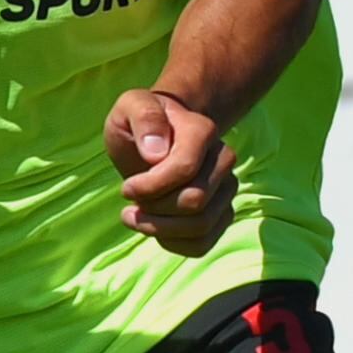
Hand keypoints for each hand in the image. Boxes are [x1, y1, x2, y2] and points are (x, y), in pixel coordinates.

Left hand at [104, 88, 240, 256]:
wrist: (159, 137)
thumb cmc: (142, 123)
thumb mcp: (131, 107)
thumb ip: (143, 117)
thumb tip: (156, 152)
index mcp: (202, 131)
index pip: (184, 170)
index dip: (150, 186)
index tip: (126, 187)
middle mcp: (223, 160)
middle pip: (195, 202)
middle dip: (155, 208)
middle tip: (130, 199)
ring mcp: (226, 188)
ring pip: (202, 226)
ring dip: (161, 229)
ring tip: (136, 217)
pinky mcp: (222, 212)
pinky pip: (205, 243)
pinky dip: (175, 244)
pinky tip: (155, 230)